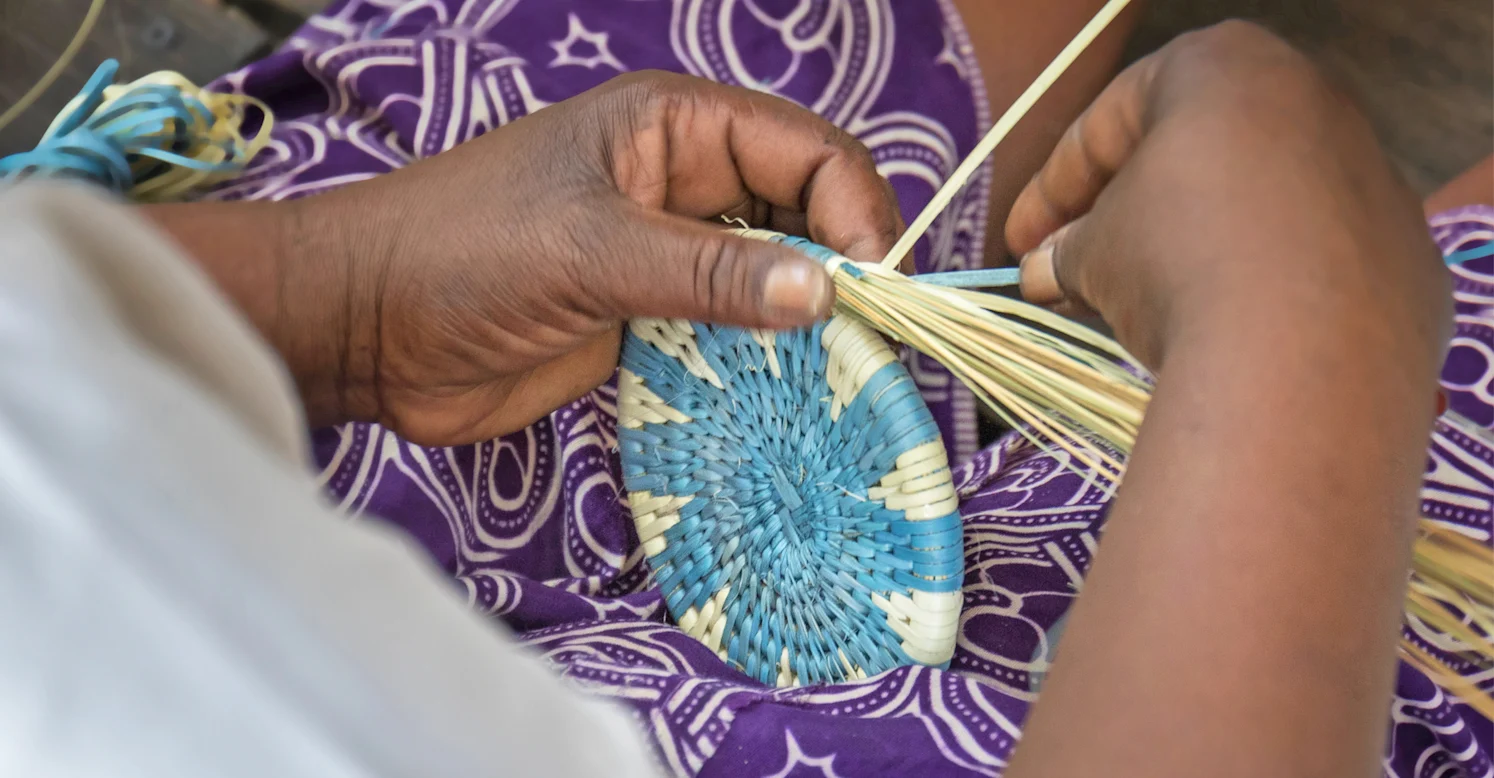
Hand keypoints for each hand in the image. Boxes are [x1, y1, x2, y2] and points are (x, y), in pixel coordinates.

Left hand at [158, 72, 901, 444]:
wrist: (364, 330)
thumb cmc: (460, 254)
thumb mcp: (593, 251)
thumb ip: (711, 273)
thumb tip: (829, 292)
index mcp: (674, 126)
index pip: (808, 151)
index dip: (856, 210)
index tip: (873, 286)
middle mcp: (684, 182)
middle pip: (805, 213)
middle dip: (845, 267)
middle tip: (873, 341)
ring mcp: (667, 252)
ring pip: (775, 277)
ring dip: (810, 320)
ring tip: (845, 375)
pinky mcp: (648, 316)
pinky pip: (733, 330)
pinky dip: (767, 360)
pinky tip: (790, 395)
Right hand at [1005, 21, 1448, 371]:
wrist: (1303, 356)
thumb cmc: (1176, 263)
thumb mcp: (1094, 253)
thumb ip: (1065, 251)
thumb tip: (1043, 272)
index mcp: (1220, 68)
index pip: (1107, 123)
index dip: (1050, 192)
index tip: (1019, 249)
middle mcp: (1309, 100)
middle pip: (1189, 160)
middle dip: (1123, 221)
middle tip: (1072, 280)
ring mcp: (1367, 177)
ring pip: (1253, 211)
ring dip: (1190, 254)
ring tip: (1139, 317)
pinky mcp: (1401, 256)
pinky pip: (1310, 265)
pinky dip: (1261, 293)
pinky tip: (1221, 338)